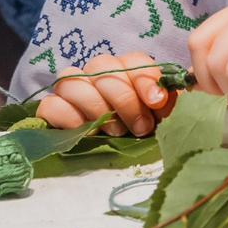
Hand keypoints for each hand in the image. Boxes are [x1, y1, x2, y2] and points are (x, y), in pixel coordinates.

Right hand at [37, 51, 171, 135]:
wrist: (118, 167)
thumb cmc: (144, 137)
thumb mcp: (164, 121)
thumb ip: (169, 104)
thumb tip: (176, 88)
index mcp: (127, 75)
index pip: (131, 60)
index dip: (144, 77)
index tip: (156, 102)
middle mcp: (97, 77)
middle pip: (101, 65)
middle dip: (123, 98)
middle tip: (140, 127)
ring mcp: (72, 92)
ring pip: (71, 78)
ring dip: (96, 106)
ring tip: (115, 132)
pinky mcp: (53, 111)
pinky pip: (51, 104)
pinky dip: (68, 116)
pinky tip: (86, 132)